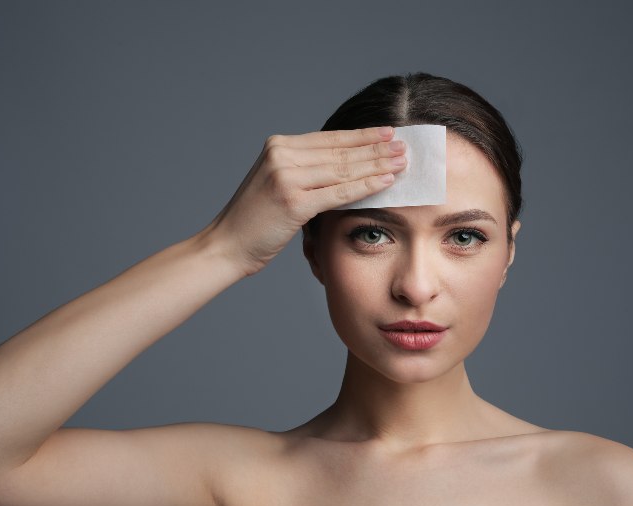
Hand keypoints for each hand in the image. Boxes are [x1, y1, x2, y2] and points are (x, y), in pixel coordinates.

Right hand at [204, 126, 406, 275]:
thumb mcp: (275, 184)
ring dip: (378, 164)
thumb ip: (303, 170)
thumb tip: (344, 164)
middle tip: (405, 145)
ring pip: (344, 169)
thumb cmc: (254, 221)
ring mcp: (286, 177)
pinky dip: (366, 186)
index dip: (362, 135)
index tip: (388, 133)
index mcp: (278, 146)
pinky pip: (339, 192)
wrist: (227, 245)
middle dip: (376, 148)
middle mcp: (281, 156)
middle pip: (340, 150)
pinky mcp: (292, 201)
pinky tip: (387, 181)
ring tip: (403, 161)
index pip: (330, 138)